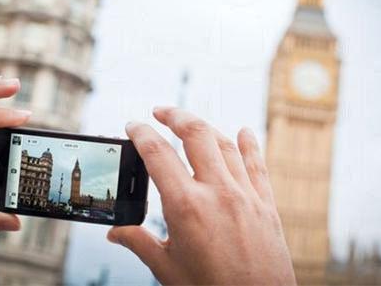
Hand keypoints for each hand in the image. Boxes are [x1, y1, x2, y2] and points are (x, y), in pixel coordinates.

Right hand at [108, 107, 295, 284]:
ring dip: (205, 128)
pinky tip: (244, 132)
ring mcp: (245, 195)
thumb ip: (139, 242)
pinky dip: (249, 145)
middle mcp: (217, 192)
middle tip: (160, 112)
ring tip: (190, 123)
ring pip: (225, 144)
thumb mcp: (166, 268)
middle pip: (195, 134)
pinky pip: (257, 164)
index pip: (157, 155)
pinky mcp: (266, 204)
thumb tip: (115, 232)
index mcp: (186, 207)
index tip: (133, 125)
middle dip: (174, 116)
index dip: (141, 134)